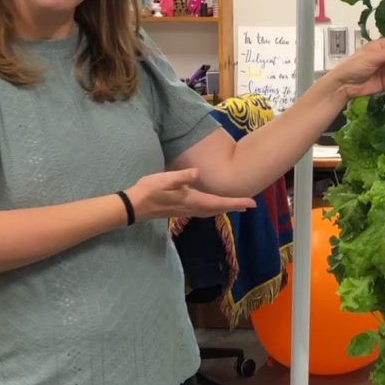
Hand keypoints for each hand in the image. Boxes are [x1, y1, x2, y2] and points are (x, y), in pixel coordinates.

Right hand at [126, 169, 255, 223]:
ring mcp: (186, 211)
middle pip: (217, 208)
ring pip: (210, 211)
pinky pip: (203, 211)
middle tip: (250, 205)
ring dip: (224, 208)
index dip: (235, 202)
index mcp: (191, 200)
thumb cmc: (148, 191)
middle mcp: (192, 208)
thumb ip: (182, 177)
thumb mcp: (164, 179)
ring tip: (236, 206)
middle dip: (234, 206)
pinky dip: (213, 209)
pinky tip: (212, 207)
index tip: (251, 203)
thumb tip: (198, 173)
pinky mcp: (180, 210)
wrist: (133, 207)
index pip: (218, 202)